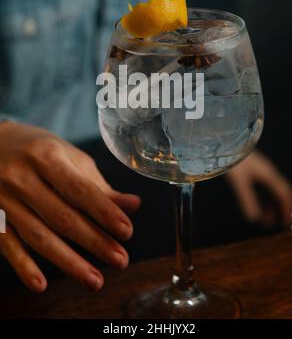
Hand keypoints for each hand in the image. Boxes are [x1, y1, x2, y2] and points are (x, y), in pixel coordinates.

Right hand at [0, 122, 140, 291]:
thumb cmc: (38, 150)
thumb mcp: (68, 156)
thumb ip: (98, 184)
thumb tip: (133, 205)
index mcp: (46, 157)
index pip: (79, 189)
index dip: (104, 211)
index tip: (126, 231)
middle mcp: (22, 177)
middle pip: (62, 217)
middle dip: (94, 241)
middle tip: (120, 260)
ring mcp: (4, 199)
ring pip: (38, 236)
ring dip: (68, 262)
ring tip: (95, 279)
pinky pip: (8, 246)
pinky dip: (24, 266)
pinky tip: (41, 284)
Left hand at [226, 150, 291, 226]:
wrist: (225, 143)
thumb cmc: (233, 160)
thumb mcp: (239, 181)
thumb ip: (247, 198)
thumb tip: (253, 218)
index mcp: (269, 174)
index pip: (285, 193)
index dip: (287, 208)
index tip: (286, 223)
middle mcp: (268, 173)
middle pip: (280, 193)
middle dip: (282, 209)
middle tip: (280, 225)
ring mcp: (261, 171)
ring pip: (271, 192)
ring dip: (270, 207)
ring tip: (265, 222)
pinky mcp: (252, 171)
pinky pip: (262, 188)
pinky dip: (262, 200)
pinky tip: (256, 209)